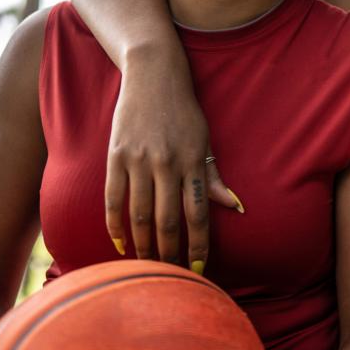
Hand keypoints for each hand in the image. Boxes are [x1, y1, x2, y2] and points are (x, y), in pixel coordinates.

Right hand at [104, 48, 240, 271]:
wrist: (154, 74)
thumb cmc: (184, 111)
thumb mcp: (204, 140)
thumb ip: (215, 176)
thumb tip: (235, 207)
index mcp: (194, 161)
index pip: (199, 214)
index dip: (199, 245)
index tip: (200, 268)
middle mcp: (168, 163)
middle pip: (169, 221)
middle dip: (171, 253)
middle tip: (172, 275)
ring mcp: (140, 160)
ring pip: (141, 215)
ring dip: (144, 246)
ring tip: (148, 266)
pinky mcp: (116, 156)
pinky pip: (114, 199)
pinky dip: (116, 226)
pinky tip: (122, 244)